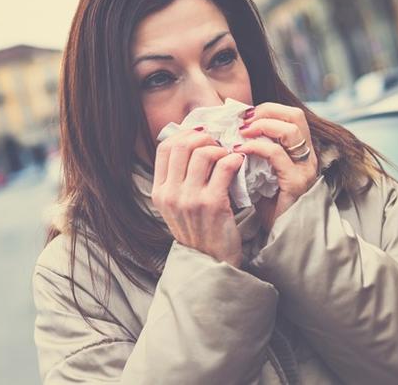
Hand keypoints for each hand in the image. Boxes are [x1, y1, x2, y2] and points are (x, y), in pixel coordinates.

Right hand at [151, 128, 245, 266]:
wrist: (210, 262)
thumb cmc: (198, 230)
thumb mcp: (176, 206)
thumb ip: (178, 179)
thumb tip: (191, 144)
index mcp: (159, 192)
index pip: (165, 148)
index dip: (184, 135)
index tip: (199, 136)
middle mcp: (171, 194)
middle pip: (182, 145)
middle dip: (203, 138)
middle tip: (217, 144)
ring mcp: (190, 199)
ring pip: (203, 153)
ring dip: (220, 148)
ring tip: (228, 156)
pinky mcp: (213, 204)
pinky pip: (224, 166)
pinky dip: (234, 159)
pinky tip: (238, 163)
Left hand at [234, 103, 318, 226]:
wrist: (278, 234)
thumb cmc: (266, 203)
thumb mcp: (259, 170)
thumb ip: (253, 151)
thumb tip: (227, 131)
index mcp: (300, 150)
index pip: (291, 114)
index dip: (267, 109)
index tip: (243, 115)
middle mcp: (307, 156)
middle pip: (294, 115)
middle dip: (265, 112)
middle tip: (241, 120)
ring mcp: (304, 169)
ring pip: (290, 130)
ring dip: (261, 126)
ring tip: (240, 131)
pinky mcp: (295, 183)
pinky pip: (277, 155)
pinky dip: (256, 147)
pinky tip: (240, 150)